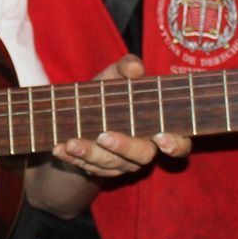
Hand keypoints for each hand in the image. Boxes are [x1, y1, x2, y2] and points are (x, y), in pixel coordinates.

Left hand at [51, 54, 190, 175]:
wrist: (79, 116)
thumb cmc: (108, 94)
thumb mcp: (115, 77)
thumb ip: (125, 69)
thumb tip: (134, 68)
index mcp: (158, 128)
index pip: (179, 144)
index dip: (175, 144)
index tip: (161, 138)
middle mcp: (143, 150)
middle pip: (142, 156)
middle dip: (123, 147)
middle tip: (104, 136)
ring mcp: (121, 164)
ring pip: (110, 165)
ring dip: (89, 153)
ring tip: (71, 142)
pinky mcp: (98, 170)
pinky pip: (86, 168)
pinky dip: (71, 158)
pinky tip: (59, 148)